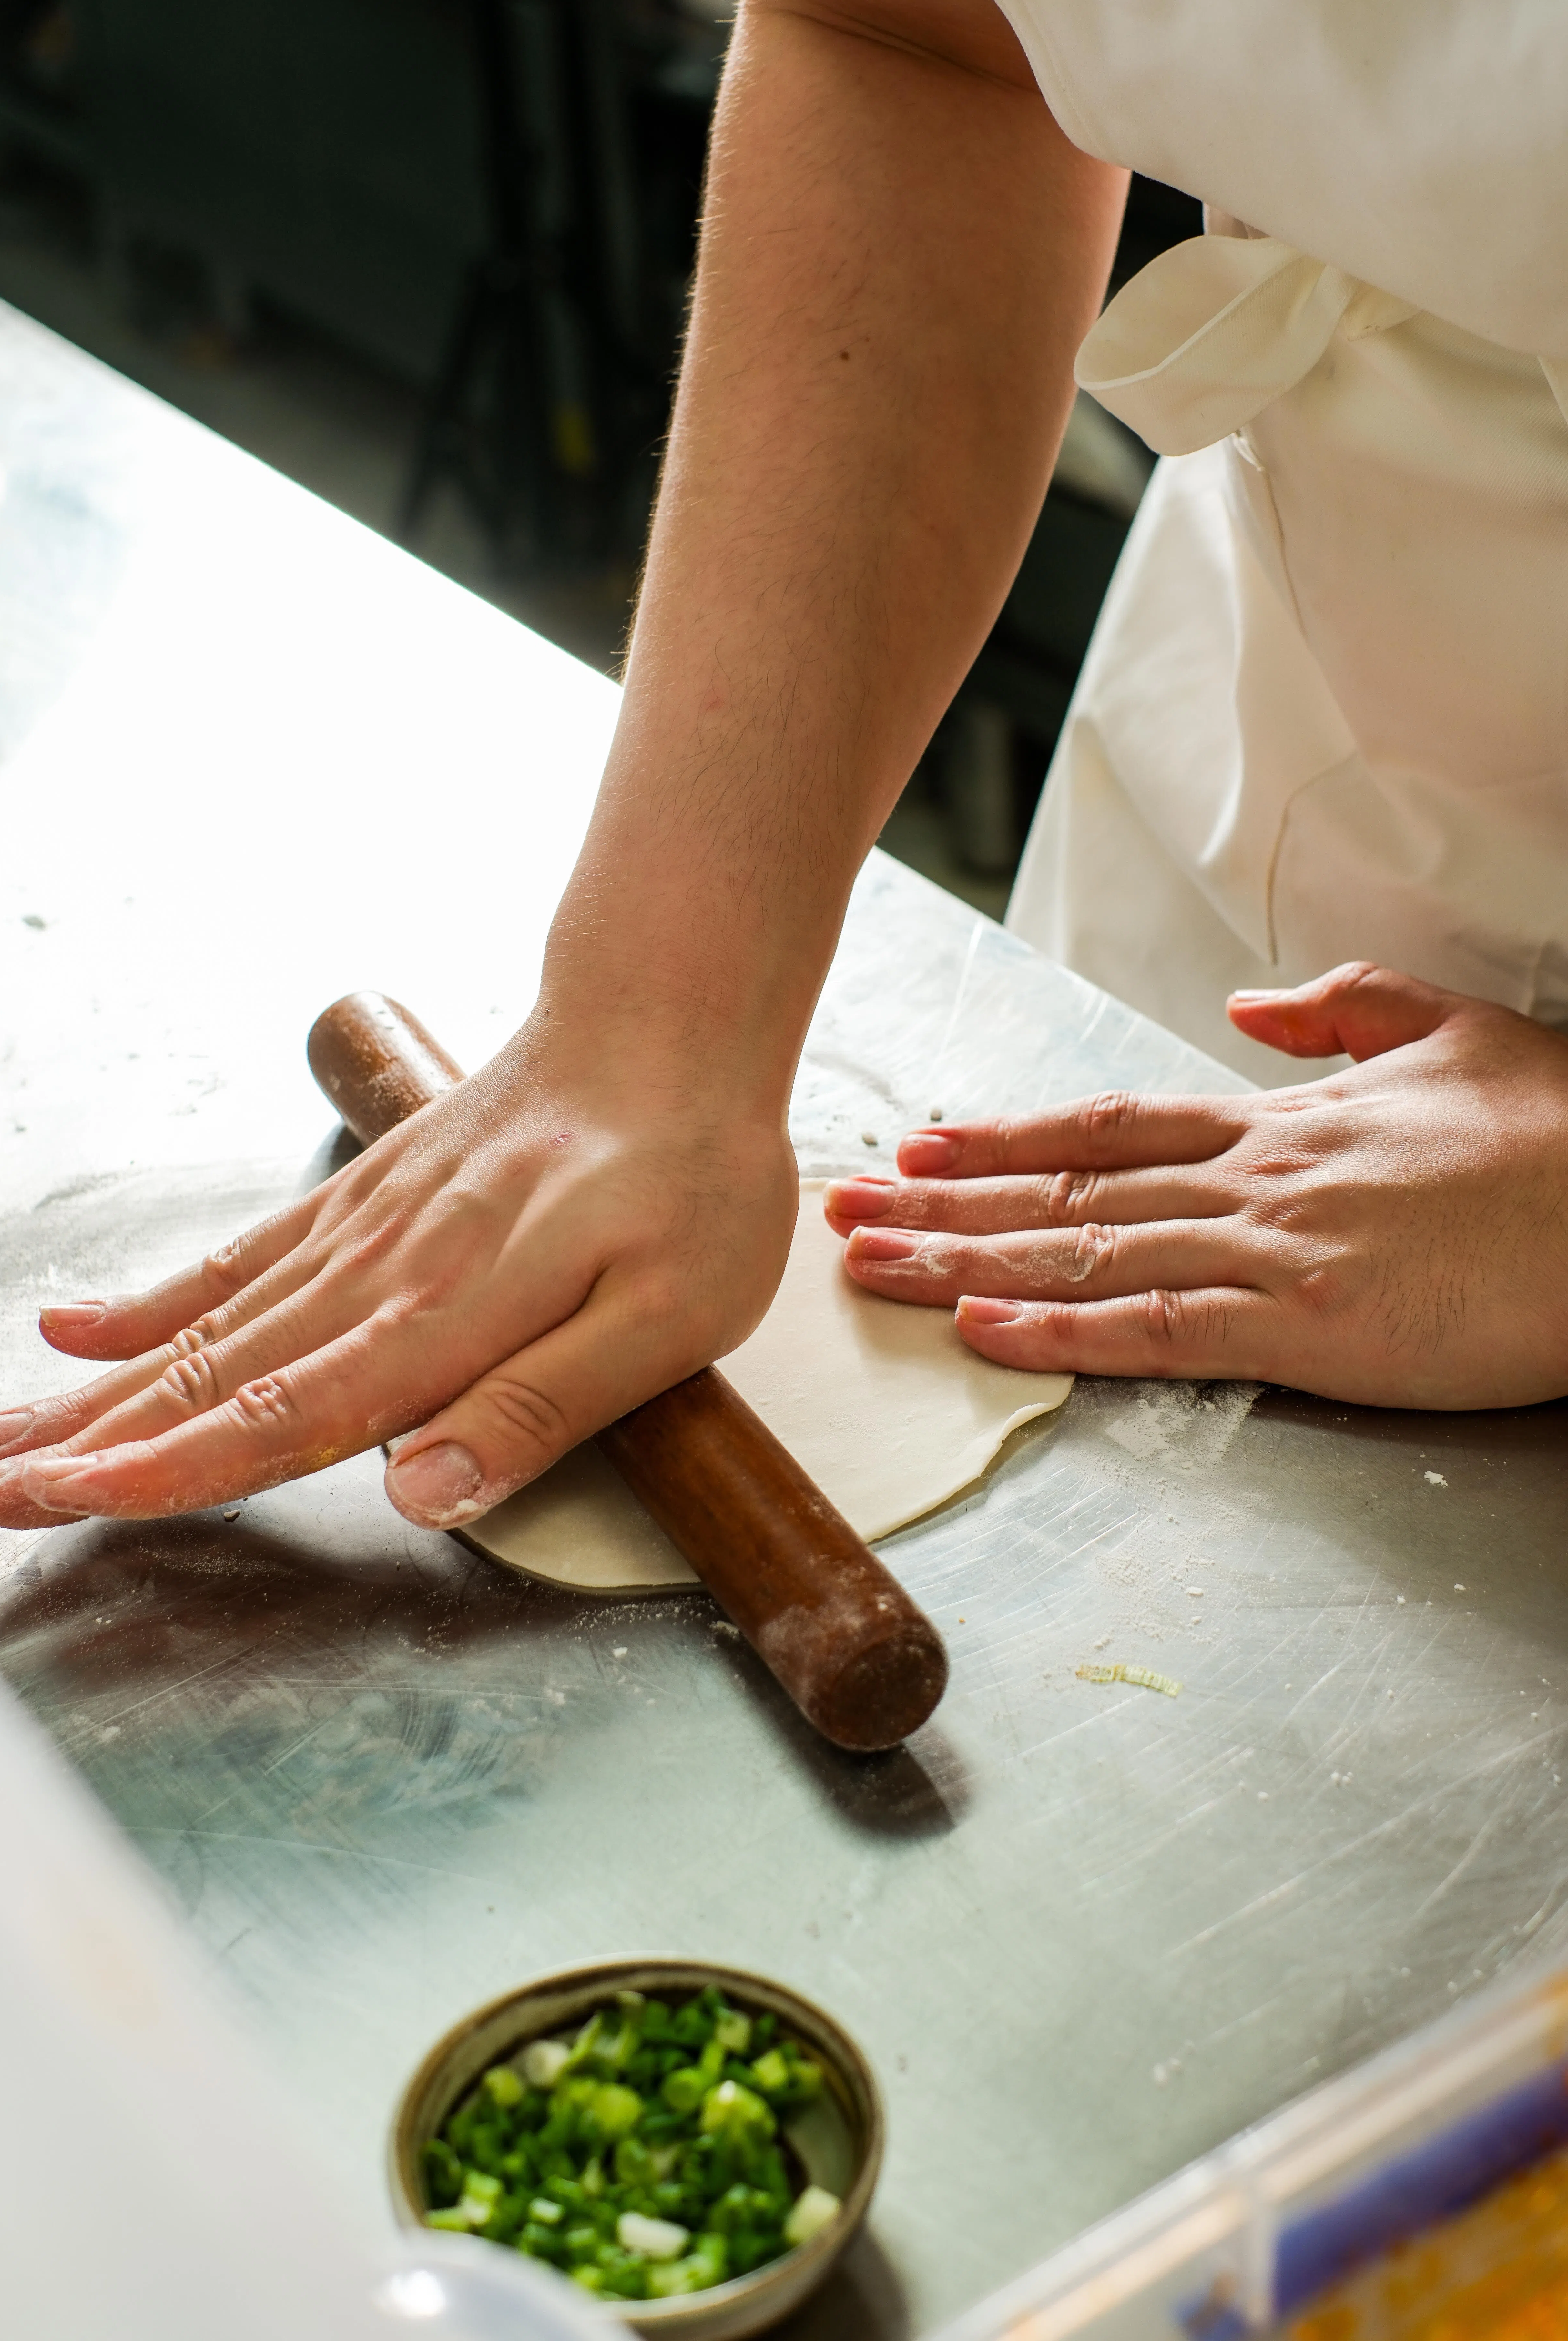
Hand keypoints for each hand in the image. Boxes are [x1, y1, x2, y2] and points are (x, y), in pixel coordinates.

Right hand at [0, 1016, 797, 1529]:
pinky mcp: (363, 1198)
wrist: (672, 1019)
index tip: (68, 1502)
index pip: (283, 1415)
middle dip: (83, 1447)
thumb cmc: (691, 1173)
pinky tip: (75, 1330)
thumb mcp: (669, 1313)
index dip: (172, 1468)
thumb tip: (422, 1490)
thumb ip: (543, 1405)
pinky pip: (239, 1259)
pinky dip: (152, 1300)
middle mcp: (381, 1274)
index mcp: (449, 1315)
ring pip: (201, 1329)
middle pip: (207, 1381)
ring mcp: (360, 1230)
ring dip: (89, 1391)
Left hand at [823, 965, 1567, 1409]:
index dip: (1006, 1138)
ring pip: (1085, 1256)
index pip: (1107, 1128)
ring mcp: (1274, 1252)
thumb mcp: (1454, 1035)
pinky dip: (1063, 1332)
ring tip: (870, 1263)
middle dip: (944, 1199)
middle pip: (1066, 1192)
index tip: (924, 1140)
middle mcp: (1254, 1182)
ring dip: (965, 1260)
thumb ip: (1346, 1012)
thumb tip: (1252, 1008)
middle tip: (845, 1204)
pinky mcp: (1309, 1326)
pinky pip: (1159, 1331)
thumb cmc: (1562, 1137)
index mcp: (1282, 1125)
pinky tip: (985, 1330)